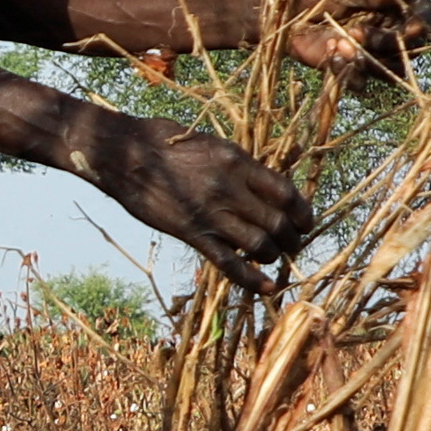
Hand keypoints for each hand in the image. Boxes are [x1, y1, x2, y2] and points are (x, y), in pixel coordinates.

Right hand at [97, 116, 313, 270]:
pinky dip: (250, 279)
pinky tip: (265, 288)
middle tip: (293, 244)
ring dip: (273, 256)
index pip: (286, 193)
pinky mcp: (192, 234)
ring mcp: (211, 214)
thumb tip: (262, 184)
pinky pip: (228, 263)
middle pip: (277, 223)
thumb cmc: (164, 141)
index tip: (305, 221)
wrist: (124, 154)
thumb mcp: (211, 144)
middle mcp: (230, 189)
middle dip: (292, 239)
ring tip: (274, 257)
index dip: (303, 212)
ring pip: (259, 246)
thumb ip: (239, 166)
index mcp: (237, 162)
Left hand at [266, 0, 420, 73]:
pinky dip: (348, 71)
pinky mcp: (351, 69)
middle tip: (358, 32)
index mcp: (393, 2)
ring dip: (369, 59)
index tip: (413, 26)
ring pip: (391, 69)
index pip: (424, 14)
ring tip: (341, 43)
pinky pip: (362, 82)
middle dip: (387, 42)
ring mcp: (371, 51)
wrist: (280, 9)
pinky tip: (330, 53)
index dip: (422, 23)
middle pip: (410, 47)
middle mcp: (388, 28)